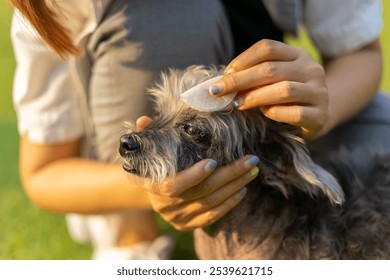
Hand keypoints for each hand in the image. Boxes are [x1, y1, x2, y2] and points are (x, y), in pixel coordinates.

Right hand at [135, 116, 259, 230]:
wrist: (148, 192)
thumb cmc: (152, 165)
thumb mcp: (146, 150)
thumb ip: (146, 135)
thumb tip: (143, 120)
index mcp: (153, 187)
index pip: (174, 186)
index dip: (194, 175)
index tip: (214, 161)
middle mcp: (165, 206)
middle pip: (203, 192)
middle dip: (230, 175)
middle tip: (251, 160)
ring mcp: (177, 218)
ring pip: (212, 203)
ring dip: (235, 186)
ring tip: (251, 171)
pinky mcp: (188, 225)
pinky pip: (212, 217)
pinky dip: (229, 204)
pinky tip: (242, 190)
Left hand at [209, 39, 328, 138]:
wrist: (317, 118)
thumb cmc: (286, 98)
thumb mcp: (273, 81)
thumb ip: (254, 77)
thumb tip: (223, 81)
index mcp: (298, 55)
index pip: (268, 48)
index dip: (243, 59)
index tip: (225, 73)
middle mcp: (311, 69)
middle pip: (271, 69)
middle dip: (240, 80)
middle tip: (219, 91)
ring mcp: (319, 92)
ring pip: (284, 90)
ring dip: (255, 97)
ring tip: (238, 103)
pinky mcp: (320, 116)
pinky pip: (294, 113)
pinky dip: (275, 113)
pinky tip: (264, 113)